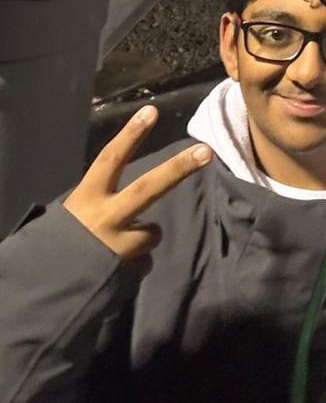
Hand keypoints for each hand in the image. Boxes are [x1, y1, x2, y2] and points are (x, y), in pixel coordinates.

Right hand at [63, 105, 212, 263]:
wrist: (43, 291)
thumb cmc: (56, 247)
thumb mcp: (71, 216)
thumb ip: (101, 205)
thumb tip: (134, 208)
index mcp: (87, 199)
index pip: (109, 159)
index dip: (130, 135)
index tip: (152, 111)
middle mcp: (106, 218)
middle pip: (148, 188)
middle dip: (178, 169)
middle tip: (205, 151)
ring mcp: (118, 245)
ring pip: (151, 233)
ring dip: (141, 239)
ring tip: (115, 250)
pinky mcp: (127, 271)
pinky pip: (143, 264)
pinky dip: (134, 266)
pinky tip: (115, 272)